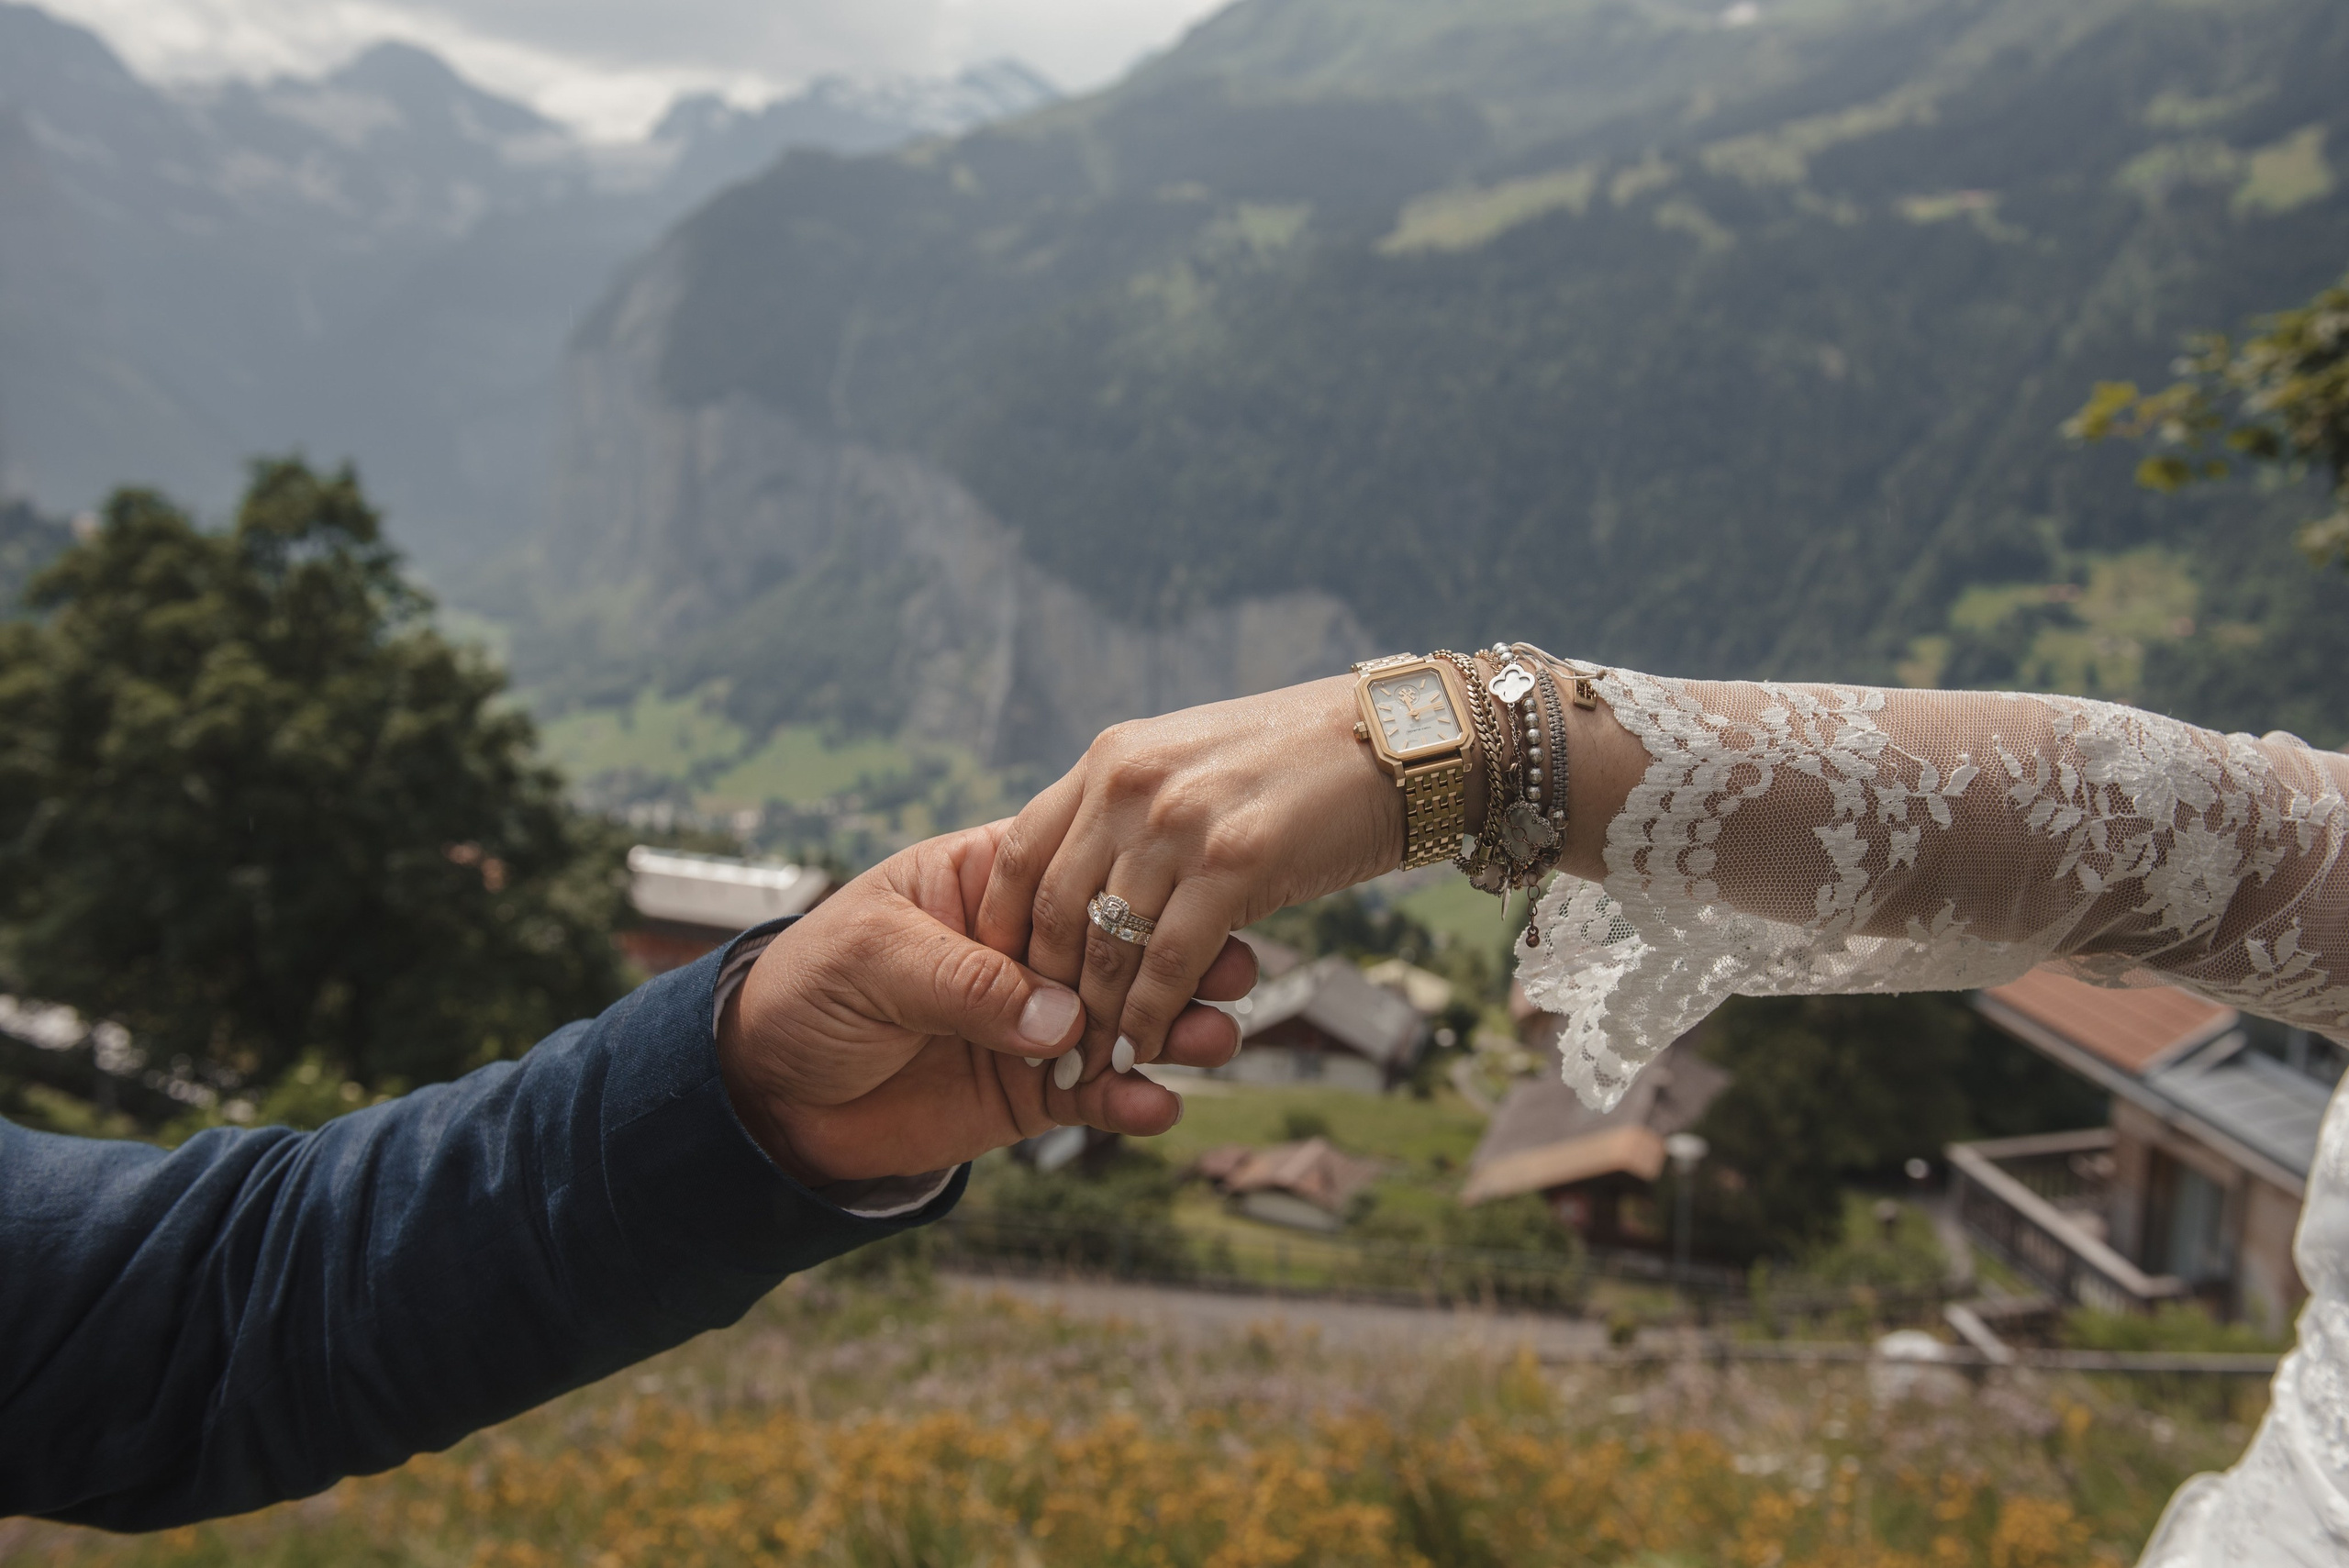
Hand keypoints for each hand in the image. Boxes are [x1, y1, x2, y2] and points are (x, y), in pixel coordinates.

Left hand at [717, 819, 1256, 1185]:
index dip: (1131, 889)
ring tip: (1214, 1042)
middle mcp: (1027, 947)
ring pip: (1127, 1020)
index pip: (1076, 872)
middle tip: (1233, 973)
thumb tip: (1061, 1015)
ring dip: (1175, 1031)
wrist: (768, 1094)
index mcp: (989, 880)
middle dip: (1179, 959)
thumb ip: (966, 982)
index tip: (1190, 901)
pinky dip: (1131, 1103)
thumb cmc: (809, 991)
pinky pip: (1097, 1094)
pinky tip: (1160, 1108)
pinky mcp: (1034, 1091)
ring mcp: (1036, 1021)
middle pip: (1121, 945)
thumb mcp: (874, 961)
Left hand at [973, 675, 1410, 1083]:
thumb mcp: (1191, 764)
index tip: (998, 985)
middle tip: (1036, 1047)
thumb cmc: (1299, 764)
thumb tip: (1094, 885)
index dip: (1000, 929)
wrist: (1396, 743)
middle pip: (1056, 910)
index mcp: (1111, 759)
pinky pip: (1170, 963)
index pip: (1020, 853)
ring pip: (1110, 945)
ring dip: (1093, 1021)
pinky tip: (1140, 1055)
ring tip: (1083, 1068)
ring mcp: (1180, 824)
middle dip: (1040, 991)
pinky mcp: (1235, 864)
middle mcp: (1130, 786)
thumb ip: (1134, 813)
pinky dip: (1148, 1020)